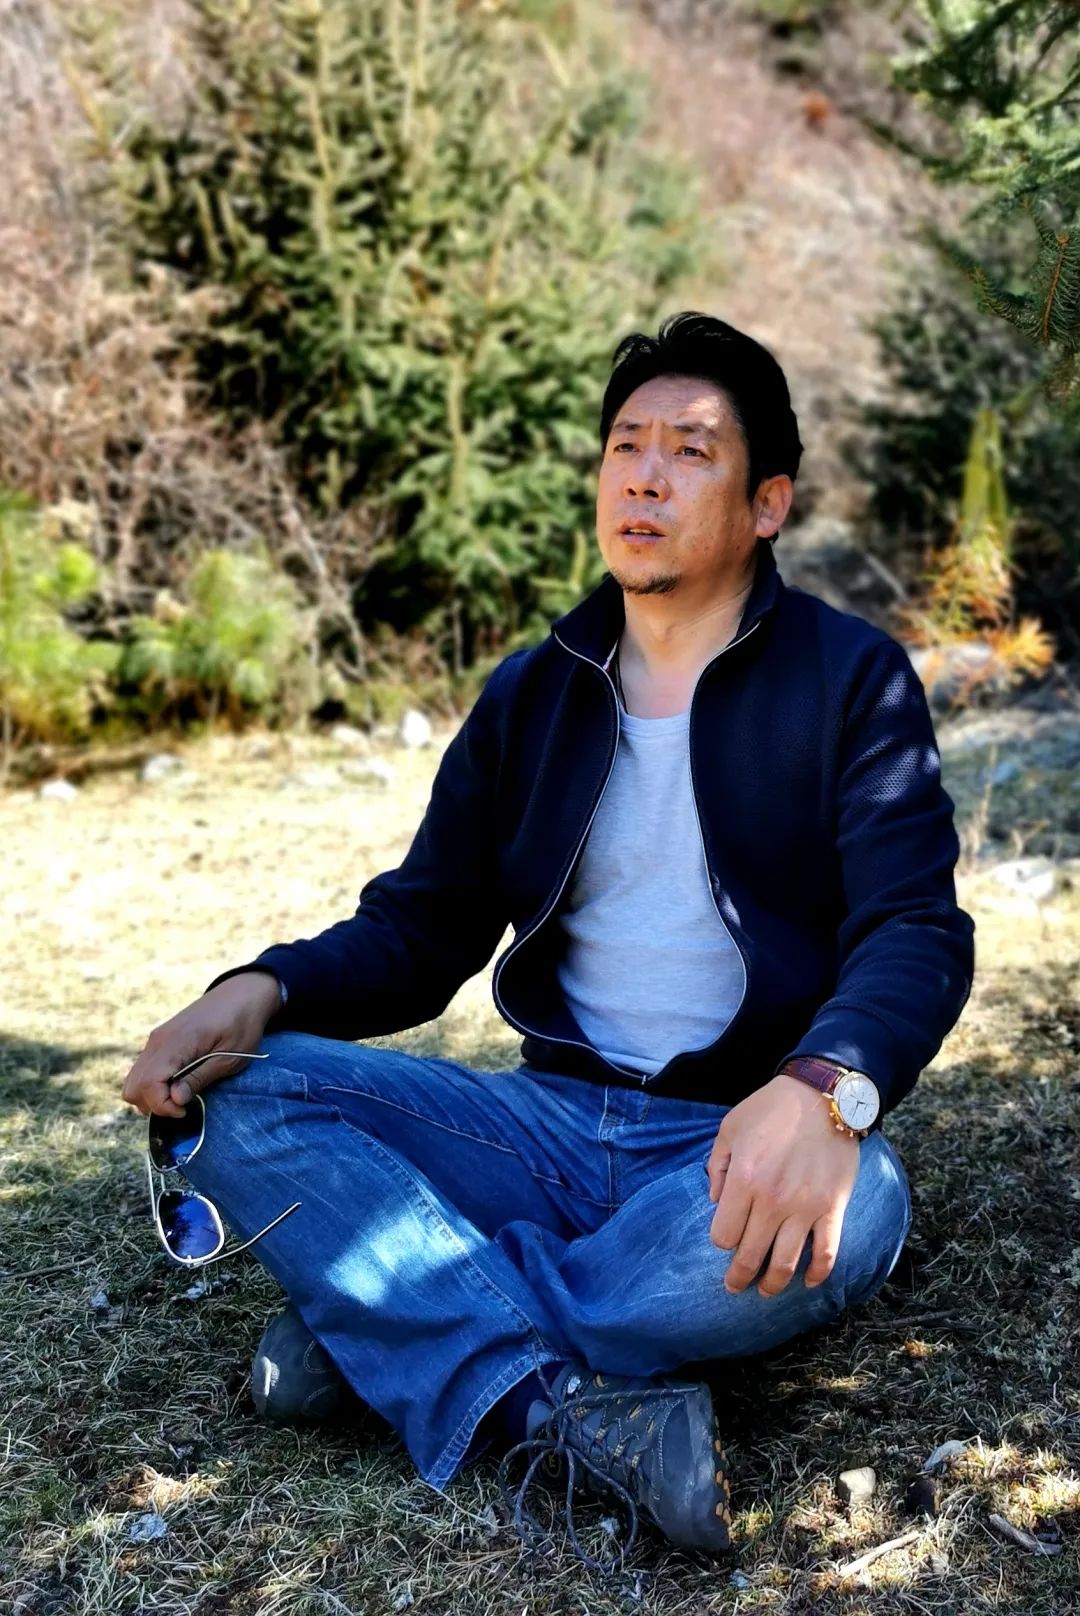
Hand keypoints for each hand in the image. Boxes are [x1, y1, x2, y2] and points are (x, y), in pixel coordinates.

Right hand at [121, 972, 281, 1117]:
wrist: (242, 993)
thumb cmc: (242, 1024)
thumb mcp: (231, 1057)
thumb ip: (200, 1078)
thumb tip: (175, 1100)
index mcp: (177, 1042)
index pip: (149, 1083)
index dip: (163, 1105)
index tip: (186, 1110)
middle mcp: (158, 1040)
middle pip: (133, 1086)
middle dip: (155, 1104)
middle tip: (183, 1105)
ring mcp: (156, 1040)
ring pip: (134, 1080)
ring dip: (152, 1096)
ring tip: (181, 1095)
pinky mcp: (160, 1042)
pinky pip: (143, 1070)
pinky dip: (153, 1085)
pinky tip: (179, 1083)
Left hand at [706, 1074, 858, 1296]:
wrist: (823, 1095)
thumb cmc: (771, 1109)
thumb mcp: (729, 1128)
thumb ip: (717, 1166)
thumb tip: (714, 1201)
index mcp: (744, 1180)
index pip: (723, 1234)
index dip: (721, 1241)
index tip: (724, 1238)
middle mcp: (773, 1200)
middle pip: (750, 1255)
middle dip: (739, 1277)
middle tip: (735, 1286)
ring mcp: (805, 1207)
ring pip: (786, 1263)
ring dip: (774, 1284)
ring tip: (766, 1292)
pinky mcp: (833, 1208)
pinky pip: (827, 1252)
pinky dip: (818, 1273)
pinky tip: (810, 1282)